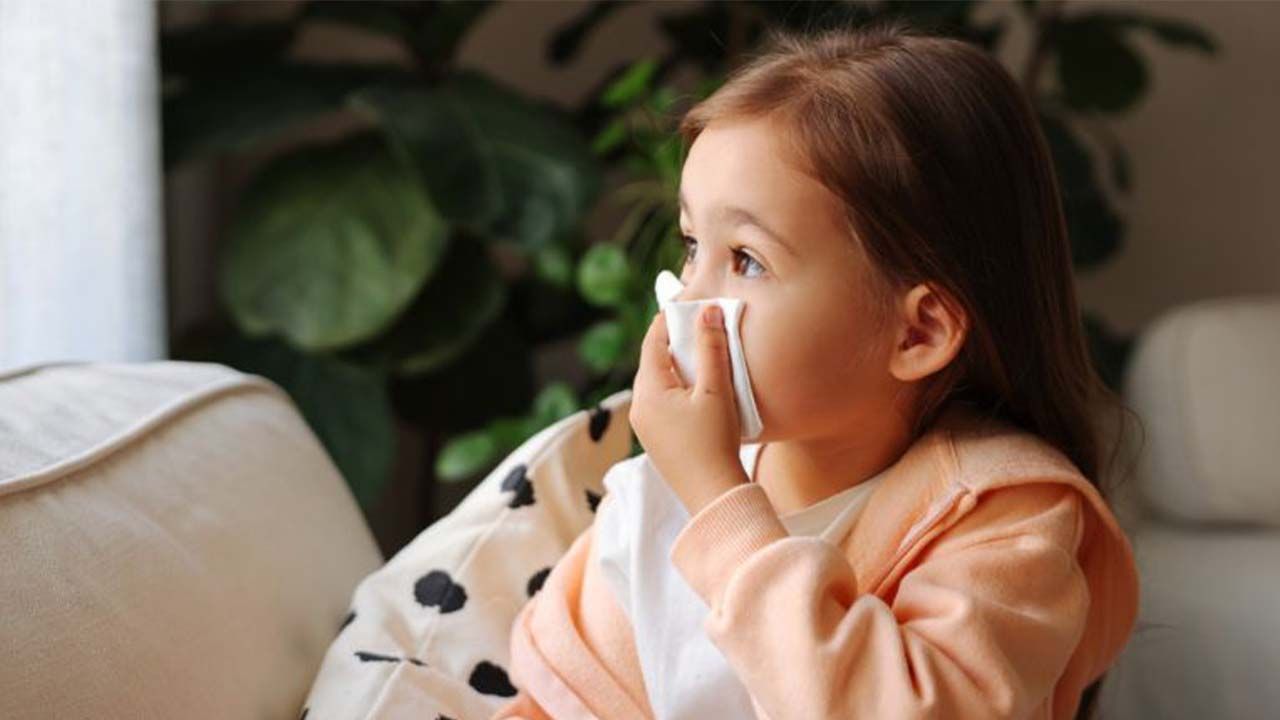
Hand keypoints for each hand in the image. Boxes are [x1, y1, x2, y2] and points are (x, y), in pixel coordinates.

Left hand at [629, 303, 747, 515]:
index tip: (685, 305)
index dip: (667, 321)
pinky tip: (699, 389)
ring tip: (701, 355)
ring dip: (677, 367)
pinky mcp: (657, 441)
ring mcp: (646, 427)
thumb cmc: (714, 442)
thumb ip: (711, 348)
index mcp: (647, 392)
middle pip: (653, 363)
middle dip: (674, 343)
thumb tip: (707, 312)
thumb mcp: (715, 390)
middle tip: (697, 326)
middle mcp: (639, 408)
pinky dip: (678, 388)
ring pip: (658, 383)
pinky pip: (662, 403)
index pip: (652, 343)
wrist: (713, 495)